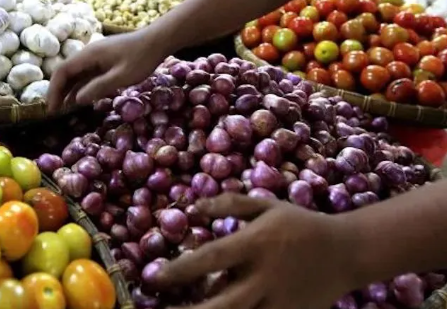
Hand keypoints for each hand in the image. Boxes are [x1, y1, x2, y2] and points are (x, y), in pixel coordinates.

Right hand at [47, 28, 166, 111]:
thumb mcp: (122, 77)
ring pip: (75, 74)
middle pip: (65, 72)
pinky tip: (79, 99)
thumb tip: (76, 100)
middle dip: (58, 91)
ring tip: (63, 109)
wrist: (157, 41)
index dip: (54, 90)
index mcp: (89, 55)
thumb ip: (99, 88)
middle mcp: (88, 54)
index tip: (52, 108)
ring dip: (68, 90)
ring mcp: (95, 57)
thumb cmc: (141, 58)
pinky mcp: (103, 61)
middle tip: (54, 112)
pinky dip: (80, 86)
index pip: (62, 71)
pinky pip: (86, 74)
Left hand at [161, 194, 357, 308]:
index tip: (153, 277)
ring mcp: (279, 301)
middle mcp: (265, 276)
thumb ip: (230, 203)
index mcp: (256, 244)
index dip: (180, 269)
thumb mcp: (267, 205)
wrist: (348, 251)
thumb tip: (194, 207)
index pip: (211, 258)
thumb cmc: (300, 225)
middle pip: (223, 303)